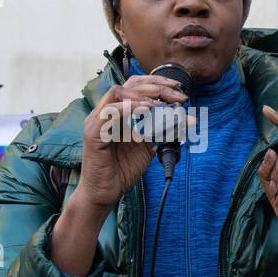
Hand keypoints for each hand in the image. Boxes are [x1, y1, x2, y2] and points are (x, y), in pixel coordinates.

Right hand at [76, 75, 188, 210]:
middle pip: (128, 85)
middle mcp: (105, 113)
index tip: (179, 91)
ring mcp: (97, 122)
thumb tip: (184, 120)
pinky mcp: (93, 135)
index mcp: (118, 113)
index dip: (158, 84)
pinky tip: (146, 111)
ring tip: (162, 105)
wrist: (106, 192)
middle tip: (179, 96)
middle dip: (157, 87)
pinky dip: (128, 109)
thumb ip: (162, 131)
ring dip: (143, 96)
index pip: (135, 87)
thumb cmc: (123, 168)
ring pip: (116, 94)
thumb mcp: (148, 146)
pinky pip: (108, 114)